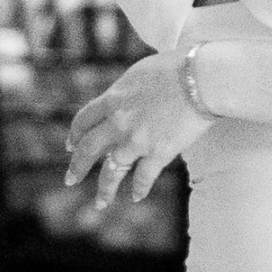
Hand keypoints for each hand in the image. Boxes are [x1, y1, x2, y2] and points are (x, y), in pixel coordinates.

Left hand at [65, 52, 207, 206]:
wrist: (201, 78)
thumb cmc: (177, 67)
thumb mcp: (140, 72)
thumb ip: (126, 90)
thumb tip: (123, 98)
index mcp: (113, 99)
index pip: (84, 120)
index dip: (75, 135)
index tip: (71, 146)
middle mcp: (119, 122)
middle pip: (89, 150)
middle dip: (77, 167)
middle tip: (70, 180)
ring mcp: (137, 140)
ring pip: (112, 171)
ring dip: (104, 189)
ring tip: (100, 203)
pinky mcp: (159, 153)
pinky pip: (144, 177)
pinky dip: (140, 188)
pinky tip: (136, 197)